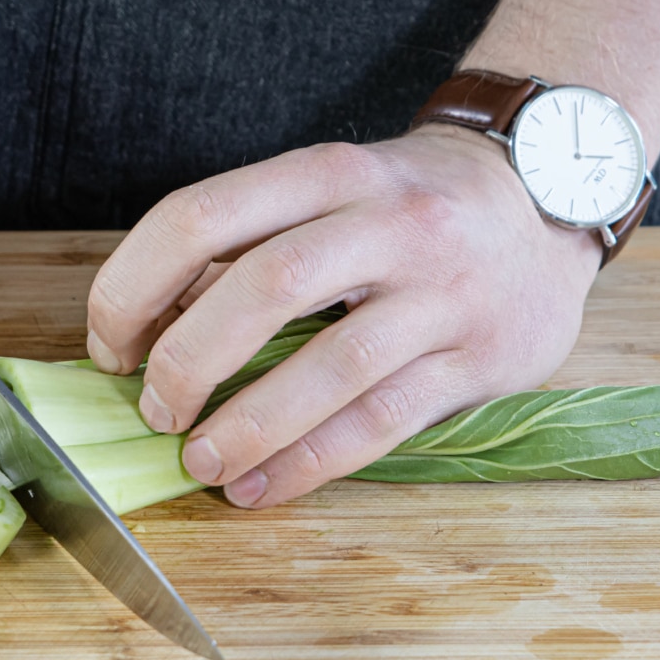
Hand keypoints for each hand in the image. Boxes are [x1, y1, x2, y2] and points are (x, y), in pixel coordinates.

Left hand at [86, 126, 601, 507]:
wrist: (548, 196)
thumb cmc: (409, 203)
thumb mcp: (330, 192)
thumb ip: (248, 246)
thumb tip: (155, 326)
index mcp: (329, 173)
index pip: (203, 215)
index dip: (136, 285)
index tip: (112, 343)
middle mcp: (388, 223)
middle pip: (266, 288)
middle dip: (189, 359)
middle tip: (154, 408)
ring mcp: (442, 292)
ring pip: (332, 367)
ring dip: (249, 425)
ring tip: (199, 463)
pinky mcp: (480, 359)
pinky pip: (382, 422)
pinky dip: (310, 463)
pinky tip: (261, 486)